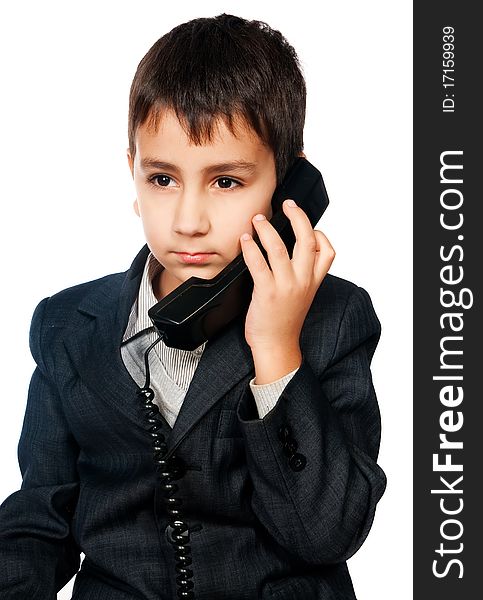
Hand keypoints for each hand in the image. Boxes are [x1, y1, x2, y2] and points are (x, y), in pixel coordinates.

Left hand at [240, 199, 335, 352]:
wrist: (276, 346)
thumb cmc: (284, 322)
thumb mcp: (301, 297)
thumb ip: (300, 276)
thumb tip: (287, 254)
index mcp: (313, 282)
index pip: (328, 251)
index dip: (320, 234)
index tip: (308, 226)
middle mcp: (303, 281)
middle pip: (307, 240)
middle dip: (298, 216)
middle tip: (287, 204)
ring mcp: (286, 286)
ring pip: (280, 248)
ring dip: (266, 229)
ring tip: (257, 219)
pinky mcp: (267, 292)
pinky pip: (259, 263)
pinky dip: (251, 248)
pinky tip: (245, 240)